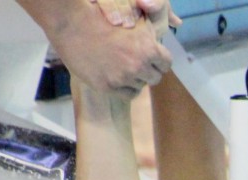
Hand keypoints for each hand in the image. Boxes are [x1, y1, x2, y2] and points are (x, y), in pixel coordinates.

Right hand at [47, 0, 172, 97]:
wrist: (71, 24)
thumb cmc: (103, 17)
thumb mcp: (134, 18)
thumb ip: (153, 28)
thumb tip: (176, 23)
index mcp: (148, 48)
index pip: (166, 64)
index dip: (159, 61)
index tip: (151, 59)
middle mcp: (138, 65)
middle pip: (155, 78)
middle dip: (148, 70)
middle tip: (135, 63)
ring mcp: (122, 78)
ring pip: (141, 86)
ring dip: (135, 79)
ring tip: (122, 67)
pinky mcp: (108, 87)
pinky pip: (128, 95)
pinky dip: (125, 88)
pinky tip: (117, 77)